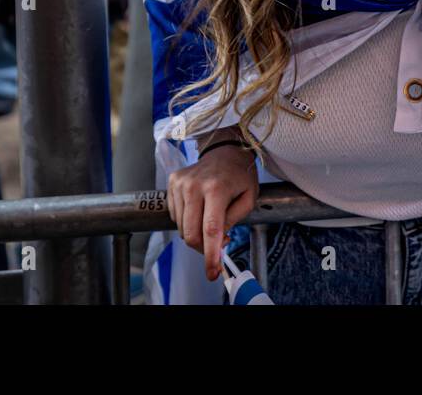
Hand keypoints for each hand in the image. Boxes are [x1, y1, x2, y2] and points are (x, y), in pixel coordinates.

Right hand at [167, 143, 257, 281]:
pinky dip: (187, 219)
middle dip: (202, 248)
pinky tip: (199, 207)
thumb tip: (218, 240)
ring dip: (196, 232)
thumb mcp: (249, 198)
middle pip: (191, 233)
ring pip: (182, 227)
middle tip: (216, 246)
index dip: (211, 254)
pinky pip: (175, 215)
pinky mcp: (172, 182)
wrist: (225, 150)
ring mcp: (180, 183)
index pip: (211, 229)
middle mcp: (194, 185)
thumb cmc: (240, 176)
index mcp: (217, 188)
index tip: (212, 272)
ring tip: (210, 218)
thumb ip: (234, 221)